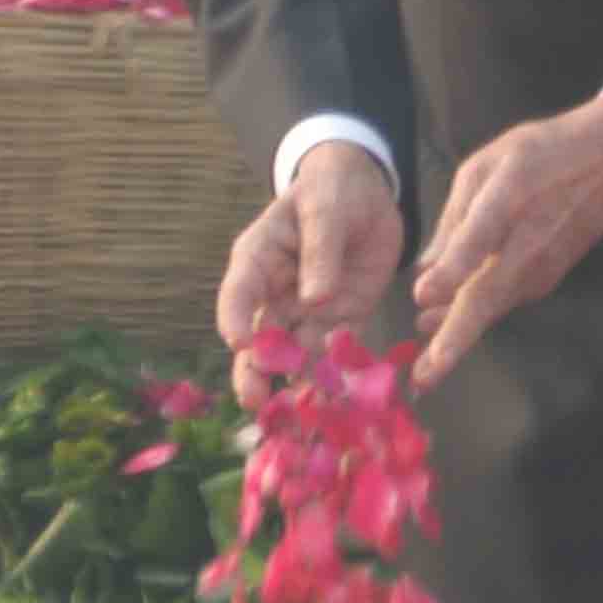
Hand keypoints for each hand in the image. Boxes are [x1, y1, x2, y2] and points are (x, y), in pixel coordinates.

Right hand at [218, 146, 400, 399]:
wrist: (367, 191)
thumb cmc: (331, 190)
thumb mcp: (325, 209)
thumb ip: (320, 250)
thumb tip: (315, 300)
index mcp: (259, 259)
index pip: (239, 292)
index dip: (235, 318)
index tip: (239, 342)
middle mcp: (278, 293)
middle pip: (261, 338)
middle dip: (255, 371)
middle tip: (253, 401)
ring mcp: (310, 310)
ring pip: (297, 353)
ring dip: (298, 381)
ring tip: (302, 412)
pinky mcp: (344, 318)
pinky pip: (339, 351)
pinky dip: (339, 373)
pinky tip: (341, 395)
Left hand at [409, 95, 602, 387]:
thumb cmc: (538, 154)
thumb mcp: (486, 165)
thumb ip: (454, 216)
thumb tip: (425, 270)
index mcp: (507, 199)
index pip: (478, 240)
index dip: (452, 271)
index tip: (421, 298)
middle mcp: (526, 242)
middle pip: (486, 297)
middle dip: (453, 341)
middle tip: (422, 378)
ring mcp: (541, 266)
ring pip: (494, 308)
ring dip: (460, 336)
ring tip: (426, 364)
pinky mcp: (548, 278)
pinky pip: (506, 301)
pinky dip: (478, 317)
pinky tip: (452, 324)